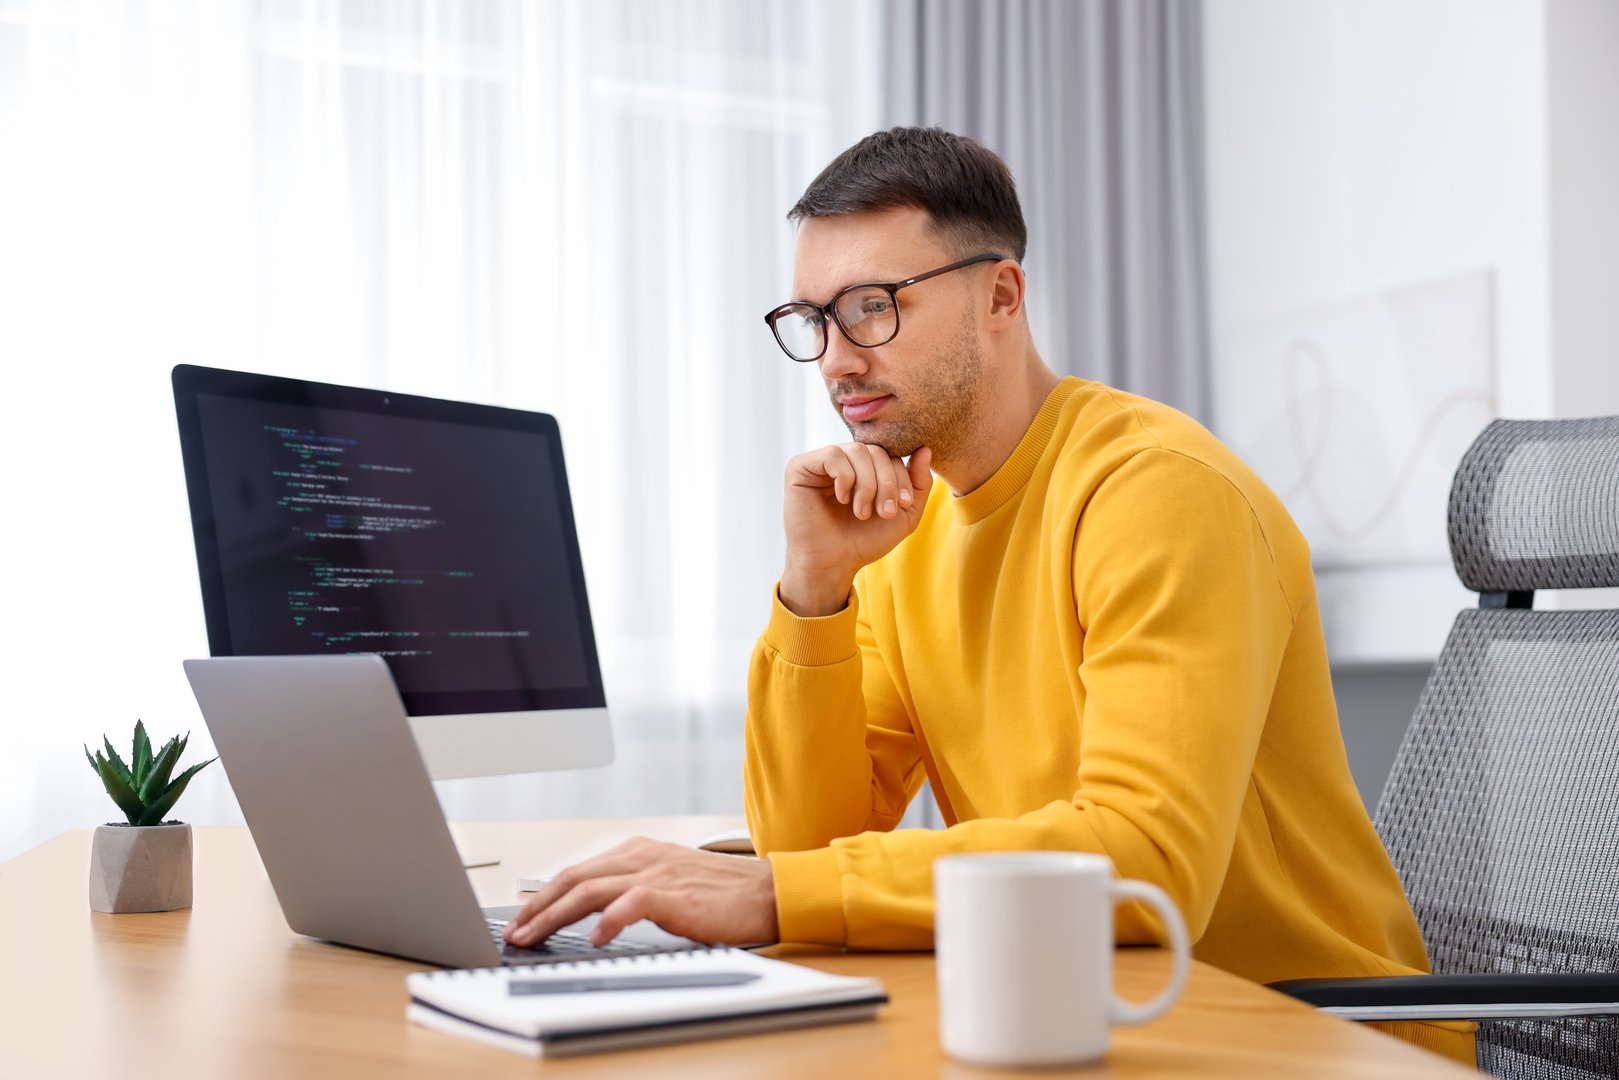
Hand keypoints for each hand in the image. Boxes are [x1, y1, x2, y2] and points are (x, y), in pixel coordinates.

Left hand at [502, 837, 778, 947]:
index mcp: (638, 852)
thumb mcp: (668, 882)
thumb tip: (595, 915)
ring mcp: (656, 873)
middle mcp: (641, 856)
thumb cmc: (721, 893)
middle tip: (515, 931)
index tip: (523, 918)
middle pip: (574, 877)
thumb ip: (632, 890)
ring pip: (590, 889)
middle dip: (537, 906)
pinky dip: (608, 920)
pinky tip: (596, 938)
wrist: (765, 892)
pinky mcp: (673, 894)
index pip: (578, 871)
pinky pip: (630, 904)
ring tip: (535, 936)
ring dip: (555, 915)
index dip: (544, 896)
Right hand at [780, 443, 932, 615]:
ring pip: (857, 451)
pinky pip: (832, 454)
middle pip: (875, 450)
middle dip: (887, 482)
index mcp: (864, 468)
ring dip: (867, 484)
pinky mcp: (800, 467)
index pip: (890, 454)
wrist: (833, 564)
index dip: (901, 476)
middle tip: (885, 511)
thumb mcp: (903, 514)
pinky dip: (845, 478)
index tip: (902, 505)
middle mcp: (843, 460)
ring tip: (862, 512)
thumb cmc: (864, 541)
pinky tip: (842, 499)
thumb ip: (918, 483)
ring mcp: (821, 461)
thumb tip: (925, 449)